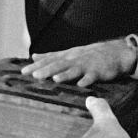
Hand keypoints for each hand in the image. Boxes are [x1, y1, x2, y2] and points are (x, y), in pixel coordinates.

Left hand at [22, 38, 137, 86]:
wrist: (114, 52)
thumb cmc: (89, 55)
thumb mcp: (69, 54)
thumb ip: (51, 56)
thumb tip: (34, 56)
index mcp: (67, 56)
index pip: (49, 60)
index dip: (36, 66)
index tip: (23, 72)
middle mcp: (74, 59)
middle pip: (58, 65)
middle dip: (46, 70)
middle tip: (34, 75)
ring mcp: (86, 65)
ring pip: (73, 70)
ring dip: (64, 75)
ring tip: (54, 79)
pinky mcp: (98, 72)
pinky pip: (92, 77)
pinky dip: (87, 80)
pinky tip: (81, 85)